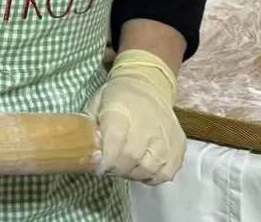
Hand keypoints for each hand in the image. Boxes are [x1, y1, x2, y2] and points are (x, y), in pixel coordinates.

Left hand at [85, 49, 185, 184]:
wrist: (149, 85)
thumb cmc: (118, 96)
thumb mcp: (96, 103)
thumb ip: (88, 125)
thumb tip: (81, 148)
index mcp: (121, 113)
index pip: (115, 144)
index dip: (105, 160)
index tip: (97, 166)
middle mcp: (147, 126)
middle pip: (131, 160)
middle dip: (116, 169)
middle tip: (109, 166)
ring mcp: (166, 138)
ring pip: (149, 170)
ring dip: (133, 173)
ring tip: (125, 165)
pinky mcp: (179, 147)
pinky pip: (165, 173)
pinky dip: (152, 175)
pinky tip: (142, 166)